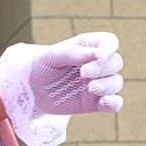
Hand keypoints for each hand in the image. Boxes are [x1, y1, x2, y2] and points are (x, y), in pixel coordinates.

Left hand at [0, 31, 124, 145]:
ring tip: (90, 88)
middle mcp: (97, 64)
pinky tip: (104, 102)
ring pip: (116, 82)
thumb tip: (99, 55)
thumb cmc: (41, 66)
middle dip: (103, 68)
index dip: (109, 47)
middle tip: (83, 73)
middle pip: (115, 62)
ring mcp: (98, 84)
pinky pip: (114, 103)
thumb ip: (74, 53)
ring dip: (107, 85)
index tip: (100, 56)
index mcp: (88, 47)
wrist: (29, 89)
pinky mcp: (95, 103)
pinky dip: (114, 103)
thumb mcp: (53, 55)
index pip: (109, 42)